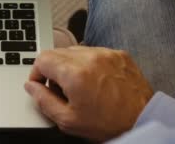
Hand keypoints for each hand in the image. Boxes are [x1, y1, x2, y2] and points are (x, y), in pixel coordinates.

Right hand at [25, 46, 153, 140]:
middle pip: (57, 52)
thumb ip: (44, 101)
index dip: (36, 73)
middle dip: (52, 69)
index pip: (42, 59)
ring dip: (70, 65)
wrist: (143, 121)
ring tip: (79, 86)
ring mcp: (106, 53)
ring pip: (75, 50)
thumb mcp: (68, 120)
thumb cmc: (109, 124)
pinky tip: (95, 81)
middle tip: (59, 89)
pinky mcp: (119, 54)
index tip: (41, 85)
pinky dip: (89, 63)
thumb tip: (31, 87)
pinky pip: (94, 52)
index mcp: (75, 73)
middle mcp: (90, 57)